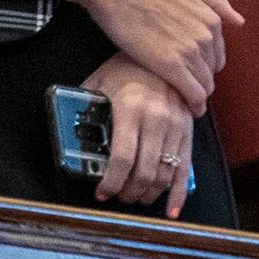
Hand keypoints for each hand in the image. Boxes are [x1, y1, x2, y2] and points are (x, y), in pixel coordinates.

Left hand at [83, 57, 199, 218]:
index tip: (102, 192)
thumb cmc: (125, 66)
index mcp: (131, 108)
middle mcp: (156, 119)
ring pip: (163, 175)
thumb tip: (69, 131)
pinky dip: (179, 194)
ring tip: (135, 196)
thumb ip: (86, 107)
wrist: (163, 48)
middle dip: (128, 193)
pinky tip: (170, 211)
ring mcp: (176, 126)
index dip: (111, 182)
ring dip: (148, 194)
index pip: (122, 158)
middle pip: (143, 172)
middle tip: (118, 196)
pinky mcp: (189, 131)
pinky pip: (185, 169)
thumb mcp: (100, 82)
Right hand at [86, 0, 239, 109]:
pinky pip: (192, 93)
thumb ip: (216, 1)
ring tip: (185, 100)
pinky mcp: (170, 66)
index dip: (205, 65)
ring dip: (197, 95)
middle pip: (211, 71)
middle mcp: (205, 36)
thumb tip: (239, 22)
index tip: (193, 71)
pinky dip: (194, 104)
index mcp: (210, 19)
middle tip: (185, 85)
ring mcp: (189, 51)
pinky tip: (189, 109)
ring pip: (204, 85)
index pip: (217, 54)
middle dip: (201, 80)